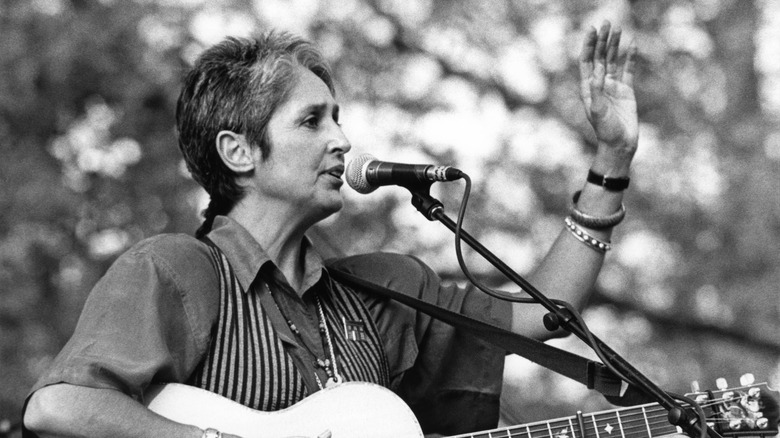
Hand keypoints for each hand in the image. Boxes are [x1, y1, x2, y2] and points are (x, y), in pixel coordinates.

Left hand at [579, 21, 638, 156]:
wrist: (620, 144)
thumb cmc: (605, 131)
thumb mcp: (598, 112)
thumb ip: (596, 92)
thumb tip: (596, 73)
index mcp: (588, 88)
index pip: (587, 62)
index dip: (589, 45)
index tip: (592, 30)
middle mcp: (599, 84)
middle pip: (600, 57)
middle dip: (603, 40)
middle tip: (608, 23)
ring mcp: (613, 87)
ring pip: (614, 60)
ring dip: (615, 45)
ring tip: (618, 29)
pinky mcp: (627, 91)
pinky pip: (629, 70)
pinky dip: (631, 58)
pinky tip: (632, 45)